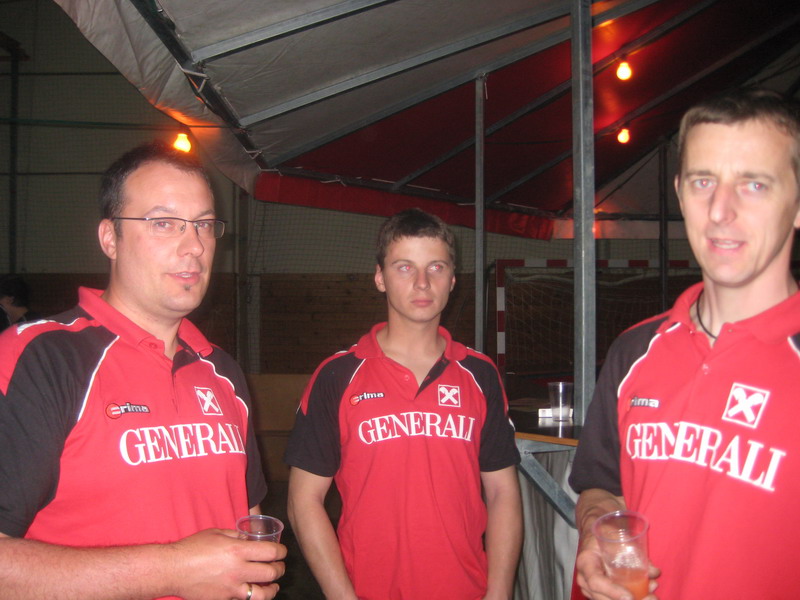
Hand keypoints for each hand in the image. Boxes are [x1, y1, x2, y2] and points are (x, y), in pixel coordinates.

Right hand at [167, 528, 286, 599]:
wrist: (172, 569)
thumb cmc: (192, 548)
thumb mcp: (217, 533)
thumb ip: (237, 536)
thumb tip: (250, 538)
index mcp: (237, 550)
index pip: (271, 552)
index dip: (281, 552)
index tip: (281, 552)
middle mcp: (237, 570)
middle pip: (271, 573)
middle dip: (279, 569)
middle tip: (278, 566)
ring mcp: (230, 588)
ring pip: (262, 594)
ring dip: (272, 589)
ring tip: (273, 585)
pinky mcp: (223, 599)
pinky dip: (251, 596)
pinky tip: (252, 592)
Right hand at [575, 535, 658, 599]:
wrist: (596, 536)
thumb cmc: (605, 534)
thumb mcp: (617, 537)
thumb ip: (634, 553)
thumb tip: (654, 572)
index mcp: (586, 562)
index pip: (595, 581)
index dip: (612, 591)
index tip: (630, 597)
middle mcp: (585, 579)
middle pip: (603, 598)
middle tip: (651, 598)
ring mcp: (590, 589)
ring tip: (652, 595)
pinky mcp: (600, 593)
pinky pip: (612, 599)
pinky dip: (632, 598)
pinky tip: (646, 594)